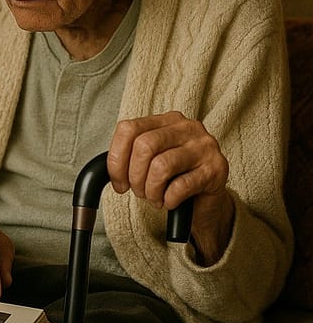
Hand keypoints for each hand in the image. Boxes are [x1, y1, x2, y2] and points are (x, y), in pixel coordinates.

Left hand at [108, 111, 232, 263]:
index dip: (116, 159)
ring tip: (154, 198)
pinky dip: (168, 200)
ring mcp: (204, 146)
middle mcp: (187, 127)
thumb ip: (129, 156)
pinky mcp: (217, 169)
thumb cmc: (173, 178)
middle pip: (144, 146)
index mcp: (166, 120)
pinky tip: (170, 202)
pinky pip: (180, 186)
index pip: (128, 129)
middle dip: (135, 176)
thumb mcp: (150, 160)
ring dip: (151, 190)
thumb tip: (104, 170)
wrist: (206, 201)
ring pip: (161, 166)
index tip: (118, 182)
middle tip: (139, 192)